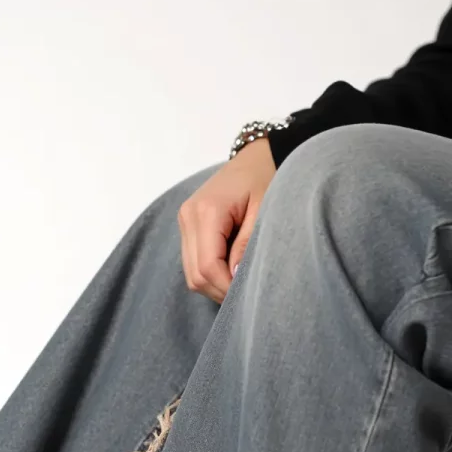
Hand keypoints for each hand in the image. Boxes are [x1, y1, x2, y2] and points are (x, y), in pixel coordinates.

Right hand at [178, 137, 276, 303]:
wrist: (256, 156)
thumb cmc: (266, 177)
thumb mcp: (264, 210)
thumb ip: (247, 245)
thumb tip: (235, 278)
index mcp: (207, 211)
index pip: (208, 266)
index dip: (225, 287)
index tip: (247, 294)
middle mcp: (188, 216)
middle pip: (195, 274)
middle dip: (219, 290)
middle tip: (244, 295)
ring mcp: (184, 221)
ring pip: (190, 273)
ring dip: (213, 284)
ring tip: (238, 282)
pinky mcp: (187, 225)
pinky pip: (192, 262)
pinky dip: (209, 273)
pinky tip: (229, 270)